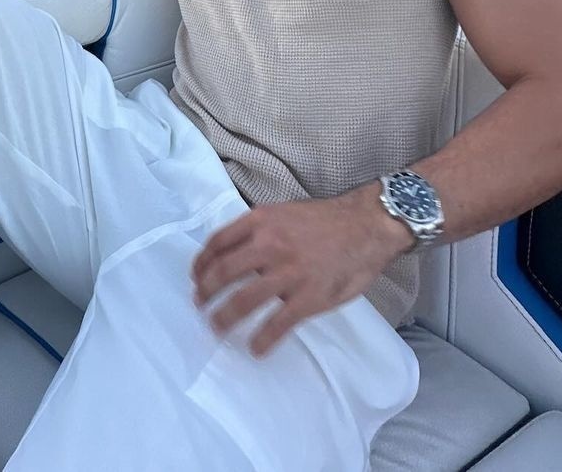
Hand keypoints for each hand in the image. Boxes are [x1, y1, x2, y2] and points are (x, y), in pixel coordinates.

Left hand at [190, 188, 409, 356]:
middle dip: (205, 292)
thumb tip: (233, 254)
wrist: (366, 225)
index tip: (195, 277)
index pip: (218, 242)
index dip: (201, 263)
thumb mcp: (283, 214)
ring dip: (224, 317)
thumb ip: (258, 231)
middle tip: (199, 305)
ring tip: (216, 328)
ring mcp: (288, 272)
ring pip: (243, 299)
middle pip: (223, 272)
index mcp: (261, 221)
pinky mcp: (308, 297)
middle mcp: (269, 245)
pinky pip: (277, 324)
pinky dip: (262, 339)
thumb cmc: (324, 221)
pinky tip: (255, 347)